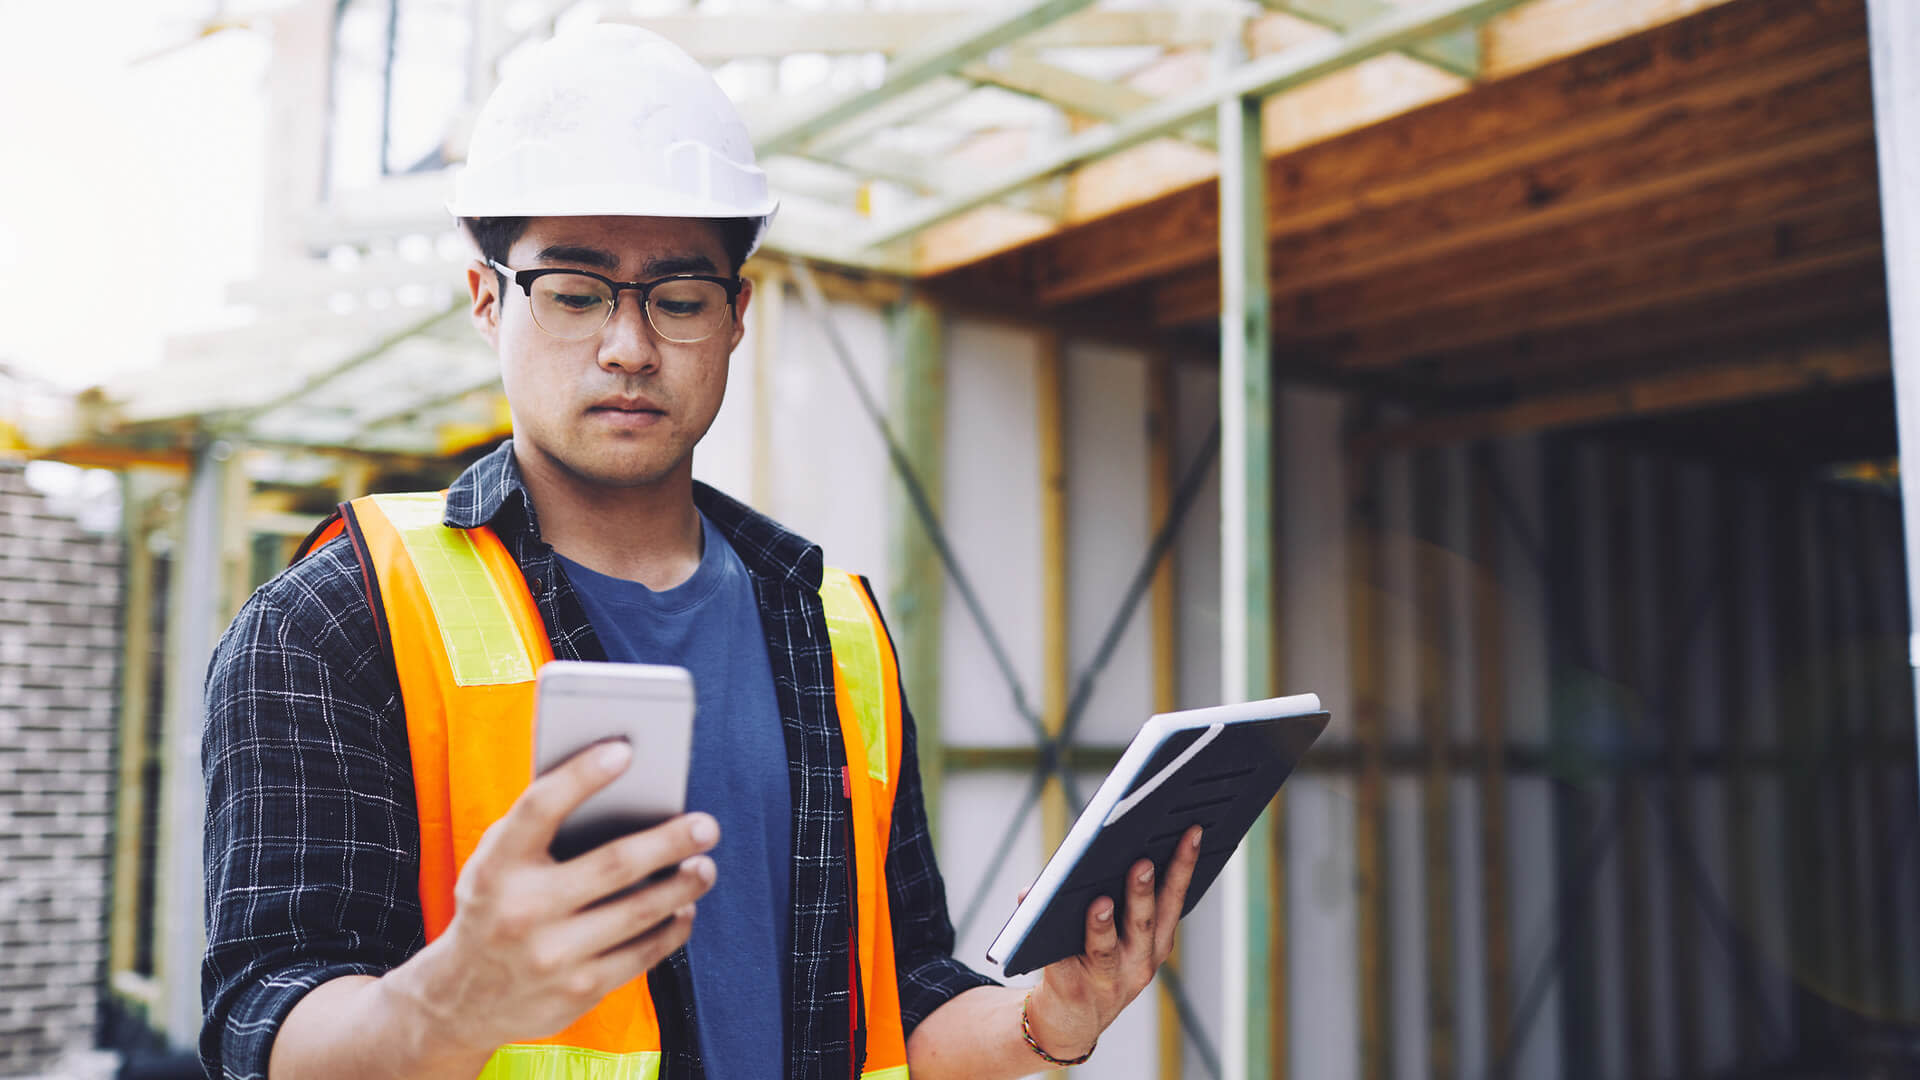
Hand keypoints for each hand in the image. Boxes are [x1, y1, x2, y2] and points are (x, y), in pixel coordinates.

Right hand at [393, 740, 719, 1055]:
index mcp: (496, 866)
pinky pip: (642, 955)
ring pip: (639, 912)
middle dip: (670, 841)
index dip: (582, 775)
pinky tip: (684, 909)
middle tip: (707, 826)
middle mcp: (521, 910)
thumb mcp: (496, 865)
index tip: (625, 750)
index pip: (540, 807)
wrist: (461, 1000)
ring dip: (683, 886)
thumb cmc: (495, 907)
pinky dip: (672, 928)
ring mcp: (551, 955)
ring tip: (704, 867)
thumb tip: (623, 790)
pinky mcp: (577, 991)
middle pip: (614, 864)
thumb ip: (541, 829)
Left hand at [1023, 825, 1201, 1061]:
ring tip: (1098, 901)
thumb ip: (1126, 896)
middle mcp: (1139, 962)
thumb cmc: (1098, 960)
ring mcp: (1107, 979)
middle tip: (1142, 862)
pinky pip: (1057, 958)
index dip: (1185, 865)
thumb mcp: (1125, 934)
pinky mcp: (1071, 988)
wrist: (1072, 1020)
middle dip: (1144, 892)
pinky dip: (1040, 929)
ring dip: (1102, 923)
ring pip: (1105, 948)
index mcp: (1157, 941)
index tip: (1191, 831)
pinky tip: (1029, 899)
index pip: (1175, 898)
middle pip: (1143, 922)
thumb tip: (1100, 844)